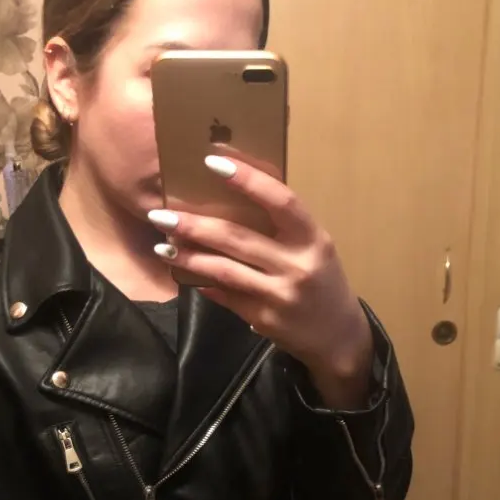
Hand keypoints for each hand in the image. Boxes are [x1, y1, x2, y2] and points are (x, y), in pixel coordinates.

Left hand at [148, 155, 373, 408]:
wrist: (338, 337)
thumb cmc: (321, 281)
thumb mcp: (313, 248)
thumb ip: (281, 227)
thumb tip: (229, 198)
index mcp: (313, 239)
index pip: (280, 201)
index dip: (248, 179)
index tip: (212, 162)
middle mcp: (297, 265)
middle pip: (238, 238)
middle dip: (195, 225)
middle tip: (160, 214)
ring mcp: (280, 295)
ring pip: (224, 270)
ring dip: (189, 256)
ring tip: (163, 246)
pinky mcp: (264, 318)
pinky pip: (226, 296)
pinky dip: (203, 282)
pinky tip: (183, 273)